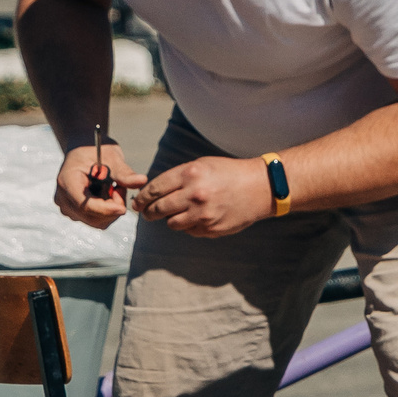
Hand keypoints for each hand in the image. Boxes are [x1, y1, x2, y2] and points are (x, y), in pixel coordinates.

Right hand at [52, 141, 146, 228]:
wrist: (82, 148)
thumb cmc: (94, 149)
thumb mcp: (111, 156)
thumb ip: (124, 173)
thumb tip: (142, 181)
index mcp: (67, 181)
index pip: (86, 205)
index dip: (106, 209)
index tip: (124, 207)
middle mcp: (63, 198)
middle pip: (92, 217)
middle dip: (112, 207)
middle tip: (120, 187)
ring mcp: (67, 207)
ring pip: (96, 221)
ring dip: (111, 209)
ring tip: (114, 188)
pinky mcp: (75, 212)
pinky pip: (95, 220)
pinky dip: (107, 211)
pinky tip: (108, 195)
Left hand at [135, 157, 271, 237]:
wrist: (260, 187)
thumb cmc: (228, 173)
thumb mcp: (202, 165)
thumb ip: (178, 177)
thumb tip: (152, 192)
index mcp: (190, 174)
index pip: (154, 189)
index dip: (142, 198)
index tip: (138, 202)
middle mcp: (194, 195)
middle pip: (158, 209)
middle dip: (148, 212)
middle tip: (146, 213)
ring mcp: (203, 214)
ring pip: (172, 223)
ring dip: (171, 219)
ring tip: (178, 212)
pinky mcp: (211, 229)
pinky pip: (189, 231)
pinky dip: (190, 225)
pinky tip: (199, 217)